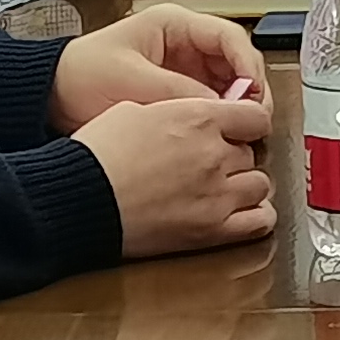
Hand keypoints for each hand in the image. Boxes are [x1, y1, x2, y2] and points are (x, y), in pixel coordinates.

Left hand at [52, 3, 266, 123]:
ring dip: (239, 105)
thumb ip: (177, 91)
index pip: (228, 36)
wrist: (53, 96)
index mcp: (174, 24)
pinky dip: (220, 116)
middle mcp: (185, 43)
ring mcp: (184, 68)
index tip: (253, 91)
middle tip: (255, 117)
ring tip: (242, 128)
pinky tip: (221, 132)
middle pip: (236, 61)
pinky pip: (210, 102)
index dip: (248, 64)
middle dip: (250, 88)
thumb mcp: (131, 80)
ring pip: (229, 83)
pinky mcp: (178, 92)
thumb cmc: (82, 74)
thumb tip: (219, 107)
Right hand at [71, 88, 275, 256]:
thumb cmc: (97, 155)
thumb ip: (176, 110)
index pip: (256, 116)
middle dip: (235, 157)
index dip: (248, 123)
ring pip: (260, 185)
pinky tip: (238, 212)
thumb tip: (188, 114)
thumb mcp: (134, 109)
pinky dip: (255, 216)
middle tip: (212, 163)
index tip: (240, 130)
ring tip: (222, 188)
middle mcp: (214, 155)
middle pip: (252, 153)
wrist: (80, 198)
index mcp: (198, 119)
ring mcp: (217, 195)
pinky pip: (259, 222)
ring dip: (244, 185)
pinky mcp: (211, 230)